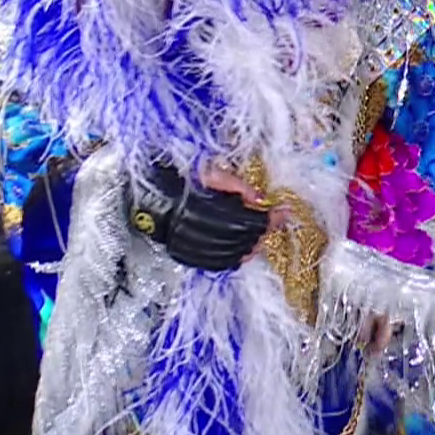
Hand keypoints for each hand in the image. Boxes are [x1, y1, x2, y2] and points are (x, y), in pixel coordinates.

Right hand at [129, 163, 272, 271]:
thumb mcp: (209, 172)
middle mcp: (196, 229)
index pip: (246, 219)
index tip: (283, 212)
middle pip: (242, 238)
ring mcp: (190, 245)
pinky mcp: (185, 254)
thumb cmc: (181, 180)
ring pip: (231, 254)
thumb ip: (235, 184)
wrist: (150, 198)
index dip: (267, 218)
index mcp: (202, 207)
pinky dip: (234, 258)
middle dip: (262, 232)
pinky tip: (243, 251)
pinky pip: (216, 263)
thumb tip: (259, 198)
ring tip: (260, 236)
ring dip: (251, 246)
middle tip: (275, 222)